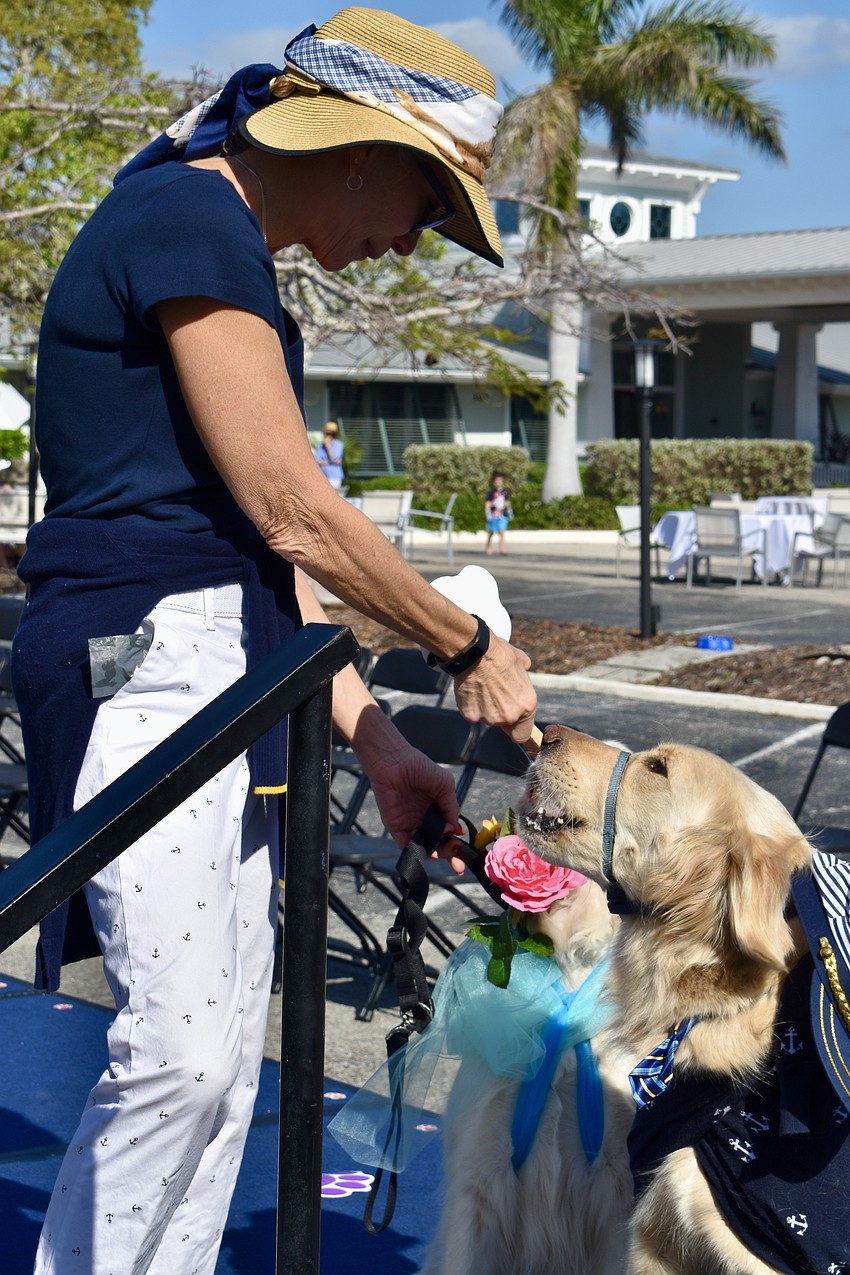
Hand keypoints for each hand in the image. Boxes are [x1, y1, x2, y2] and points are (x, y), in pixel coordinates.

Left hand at [363, 736, 459, 850]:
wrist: (394, 761)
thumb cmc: (419, 767)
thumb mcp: (445, 785)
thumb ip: (451, 808)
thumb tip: (454, 831)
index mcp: (438, 810)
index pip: (450, 832)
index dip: (457, 844)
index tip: (465, 854)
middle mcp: (425, 819)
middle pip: (439, 844)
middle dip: (449, 855)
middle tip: (458, 863)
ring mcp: (411, 824)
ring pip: (425, 846)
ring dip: (435, 853)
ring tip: (443, 853)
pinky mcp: (396, 826)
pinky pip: (406, 844)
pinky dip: (417, 851)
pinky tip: (428, 852)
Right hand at [452, 633, 536, 743]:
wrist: (476, 653)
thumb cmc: (499, 656)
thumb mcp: (522, 663)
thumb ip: (524, 679)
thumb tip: (523, 674)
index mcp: (527, 705)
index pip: (523, 735)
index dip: (518, 729)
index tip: (514, 724)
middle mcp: (510, 715)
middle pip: (504, 724)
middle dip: (500, 712)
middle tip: (495, 693)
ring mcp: (489, 718)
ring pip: (487, 719)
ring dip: (486, 708)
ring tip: (483, 687)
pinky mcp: (471, 715)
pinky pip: (472, 714)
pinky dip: (472, 705)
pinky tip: (473, 690)